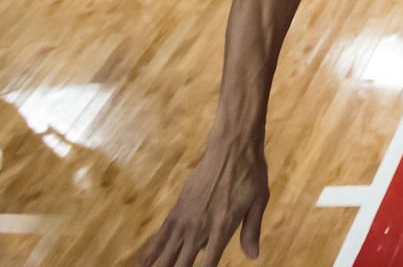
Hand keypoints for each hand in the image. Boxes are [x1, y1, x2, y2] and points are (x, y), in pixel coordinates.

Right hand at [138, 133, 269, 266]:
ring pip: (166, 253)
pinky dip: (151, 251)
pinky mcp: (176, 210)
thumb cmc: (250, 174)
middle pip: (181, 264)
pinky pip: (160, 236)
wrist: (231, 148)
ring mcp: (185, 219)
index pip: (207, 265)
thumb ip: (252, 231)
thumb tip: (253, 256)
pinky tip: (143, 263)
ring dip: (160, 266)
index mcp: (222, 228)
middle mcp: (200, 227)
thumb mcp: (259, 201)